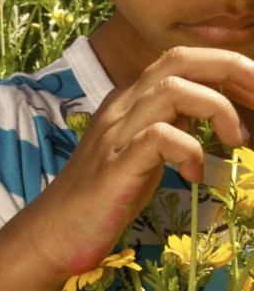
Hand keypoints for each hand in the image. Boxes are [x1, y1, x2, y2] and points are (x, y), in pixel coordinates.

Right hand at [29, 46, 253, 275]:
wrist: (55, 231)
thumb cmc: (107, 195)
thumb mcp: (147, 151)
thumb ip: (175, 126)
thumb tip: (221, 114)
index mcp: (131, 99)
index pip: (183, 59)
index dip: (228, 66)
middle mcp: (122, 105)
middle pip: (178, 59)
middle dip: (231, 69)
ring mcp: (116, 133)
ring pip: (171, 89)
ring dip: (216, 108)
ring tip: (237, 141)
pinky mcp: (115, 165)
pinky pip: (159, 137)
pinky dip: (190, 150)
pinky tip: (196, 176)